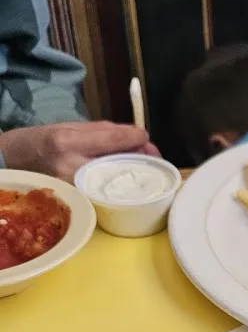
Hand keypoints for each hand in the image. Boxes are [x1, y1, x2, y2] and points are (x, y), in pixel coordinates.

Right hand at [0, 121, 159, 181]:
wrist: (11, 163)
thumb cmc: (40, 142)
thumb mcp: (68, 127)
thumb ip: (103, 132)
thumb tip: (136, 137)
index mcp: (68, 143)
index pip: (113, 140)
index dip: (135, 138)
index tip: (144, 136)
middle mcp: (71, 168)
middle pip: (120, 165)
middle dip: (141, 159)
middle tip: (151, 154)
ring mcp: (74, 190)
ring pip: (116, 183)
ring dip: (133, 175)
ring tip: (140, 167)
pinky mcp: (77, 203)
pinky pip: (106, 195)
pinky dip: (119, 188)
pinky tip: (125, 183)